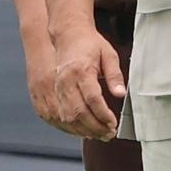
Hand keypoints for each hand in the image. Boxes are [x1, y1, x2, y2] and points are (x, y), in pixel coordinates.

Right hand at [31, 24, 126, 140]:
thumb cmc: (89, 45)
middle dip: (95, 127)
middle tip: (109, 133)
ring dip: (84, 130)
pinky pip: (58, 117)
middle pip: (79, 113)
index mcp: (80, 70)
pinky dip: (71, 127)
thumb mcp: (109, 55)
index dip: (104, 115)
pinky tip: (84, 130)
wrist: (67, 36)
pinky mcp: (49, 94)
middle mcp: (65, 81)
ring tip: (99, 134)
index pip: (93, 99)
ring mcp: (55, 89)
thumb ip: (115, 76)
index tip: (113, 123)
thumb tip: (120, 94)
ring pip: (67, 118)